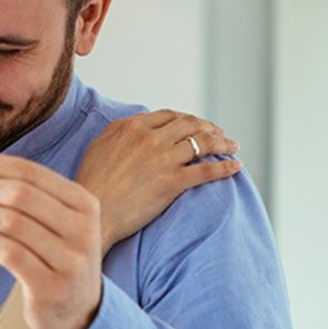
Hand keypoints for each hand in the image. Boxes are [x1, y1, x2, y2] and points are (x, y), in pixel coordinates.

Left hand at [0, 150, 101, 328]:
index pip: (31, 172)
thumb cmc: (56, 259)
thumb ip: (23, 198)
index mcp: (83, 203)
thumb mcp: (55, 223)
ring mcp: (69, 260)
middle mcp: (83, 229)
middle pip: (20, 195)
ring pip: (11, 222)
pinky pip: (9, 253)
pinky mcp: (51, 287)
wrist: (80, 312)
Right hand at [77, 109, 241, 252]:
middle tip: (221, 135)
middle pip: (190, 125)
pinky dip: (224, 167)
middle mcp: (148, 139)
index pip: (169, 116)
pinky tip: (236, 167)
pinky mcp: (171, 183)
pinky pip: (206, 171)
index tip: (196, 125)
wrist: (93, 213)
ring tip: (233, 147)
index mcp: (131, 128)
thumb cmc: (91, 183)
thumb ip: (119, 131)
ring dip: (223, 144)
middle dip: (210, 128)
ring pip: (202, 143)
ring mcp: (161, 160)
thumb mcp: (99, 146)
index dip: (187, 119)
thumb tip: (136, 123)